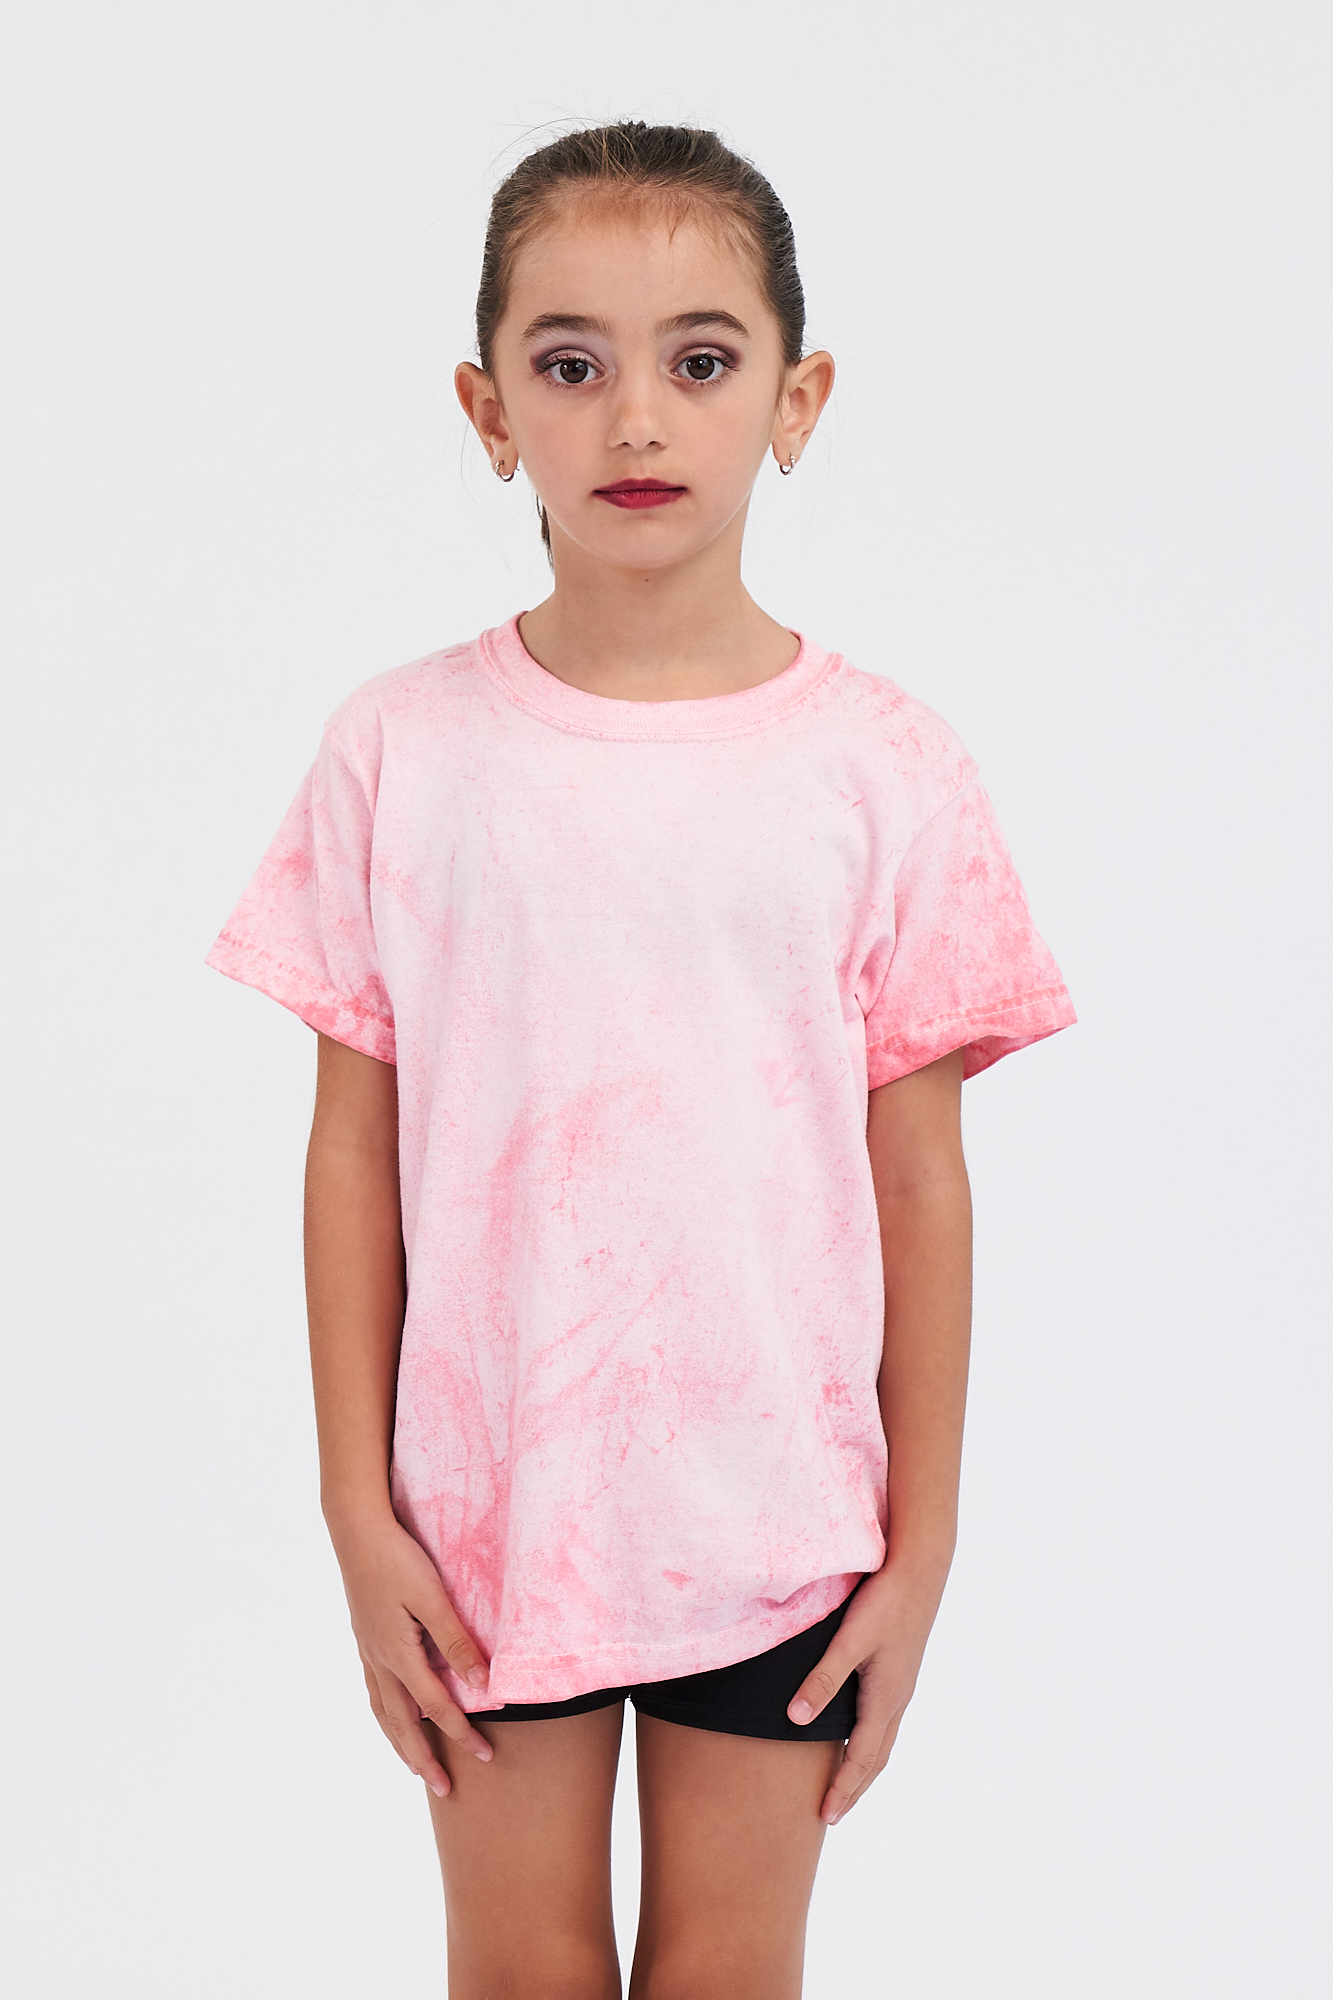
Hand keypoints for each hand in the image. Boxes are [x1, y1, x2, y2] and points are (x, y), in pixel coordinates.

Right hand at [334, 1514, 493, 1797]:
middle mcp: (379, 1661)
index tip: (484, 1756)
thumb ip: (455, 1639)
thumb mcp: (432, 1597)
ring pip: (383, 1712)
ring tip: (414, 1766)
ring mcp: (367, 1652)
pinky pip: (374, 1693)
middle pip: (402, 1724)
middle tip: (444, 1790)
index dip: (461, 1733)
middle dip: (424, 1759)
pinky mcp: (364, 1639)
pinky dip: (385, 1716)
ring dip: (400, 1743)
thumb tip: (481, 1682)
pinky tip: (391, 1716)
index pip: (436, 1707)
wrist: (356, 1532)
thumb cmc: (398, 1559)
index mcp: (398, 1655)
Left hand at [787, 1561, 948, 1823]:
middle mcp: (897, 1700)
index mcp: (885, 1698)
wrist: (920, 1571)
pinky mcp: (899, 1672)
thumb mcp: (849, 1640)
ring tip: (846, 1788)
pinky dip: (872, 1744)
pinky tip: (861, 1738)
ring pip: (883, 1742)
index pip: (862, 1758)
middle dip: (854, 1788)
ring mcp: (901, 1687)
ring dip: (864, 1769)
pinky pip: (885, 1723)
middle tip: (832, 1815)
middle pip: (876, 1759)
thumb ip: (823, 1678)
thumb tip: (797, 1719)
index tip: (826, 1815)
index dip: (843, 1788)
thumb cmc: (884, 1603)